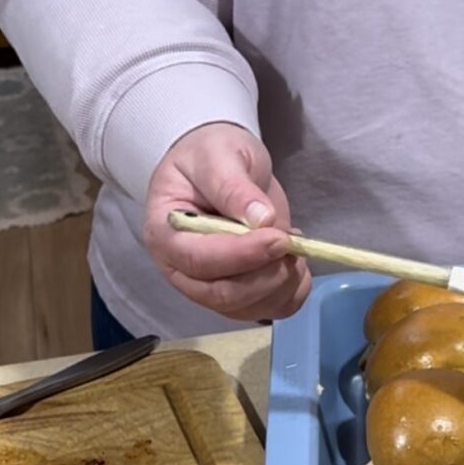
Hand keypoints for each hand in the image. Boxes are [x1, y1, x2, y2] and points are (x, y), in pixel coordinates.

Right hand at [144, 121, 311, 321]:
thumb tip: (261, 218)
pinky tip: (298, 266)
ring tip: (295, 245)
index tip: (278, 238)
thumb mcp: (219, 155)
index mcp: (165, 232)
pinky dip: (290, 295)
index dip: (240, 254)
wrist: (221, 164)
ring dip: (281, 284)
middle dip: (265, 275)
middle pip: (222, 294)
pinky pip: (266, 310)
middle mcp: (180, 268)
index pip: (198, 259)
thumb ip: (234, 185)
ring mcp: (208, 285)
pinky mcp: (237, 291)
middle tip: (292, 243)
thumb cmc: (210, 154)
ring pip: (246, 308)